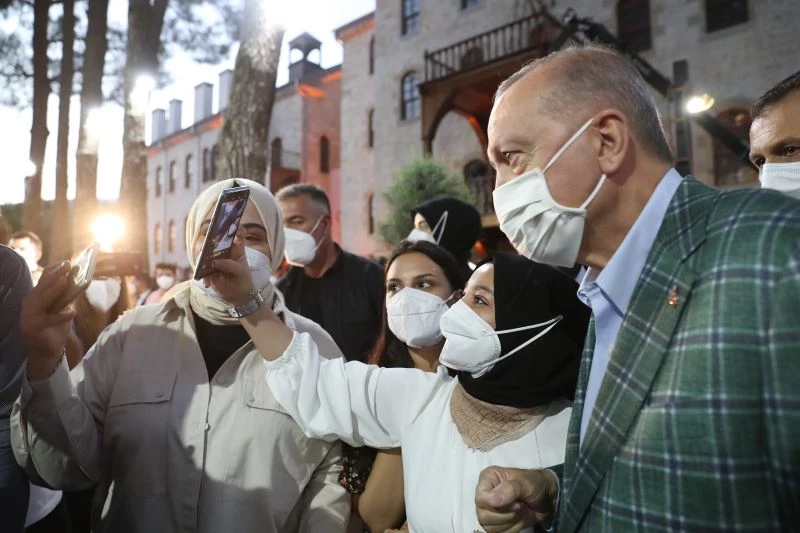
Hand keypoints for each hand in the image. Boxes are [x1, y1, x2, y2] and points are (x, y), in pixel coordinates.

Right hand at [21, 261, 76, 378]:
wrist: (49, 350)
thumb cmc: (56, 327)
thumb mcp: (63, 307)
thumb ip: (67, 295)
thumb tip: (79, 278)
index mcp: (36, 296)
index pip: (43, 278)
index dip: (54, 269)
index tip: (67, 262)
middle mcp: (29, 303)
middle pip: (41, 286)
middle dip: (55, 275)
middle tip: (68, 266)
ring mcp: (28, 315)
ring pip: (40, 300)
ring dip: (53, 290)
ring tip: (65, 282)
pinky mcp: (32, 328)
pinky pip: (46, 320)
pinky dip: (59, 316)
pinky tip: (71, 312)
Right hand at [203, 228, 252, 306]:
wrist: (237, 294)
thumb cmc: (242, 279)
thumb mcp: (240, 272)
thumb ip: (230, 265)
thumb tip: (216, 262)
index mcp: (237, 247)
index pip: (239, 233)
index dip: (237, 228)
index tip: (236, 230)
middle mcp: (225, 250)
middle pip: (216, 239)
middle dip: (211, 238)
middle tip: (207, 240)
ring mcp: (214, 258)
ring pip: (205, 253)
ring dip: (203, 258)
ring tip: (205, 267)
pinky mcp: (207, 268)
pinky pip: (201, 268)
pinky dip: (203, 275)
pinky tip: (208, 283)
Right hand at [475, 467, 557, 532]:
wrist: (546, 498)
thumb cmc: (534, 484)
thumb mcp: (525, 483)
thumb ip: (509, 489)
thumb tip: (492, 500)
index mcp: (488, 479)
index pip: (481, 498)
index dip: (496, 504)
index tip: (516, 501)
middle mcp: (485, 495)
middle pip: (483, 516)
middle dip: (507, 514)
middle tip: (520, 505)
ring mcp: (489, 510)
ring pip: (490, 527)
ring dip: (511, 522)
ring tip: (521, 510)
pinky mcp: (495, 523)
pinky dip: (512, 528)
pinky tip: (519, 518)